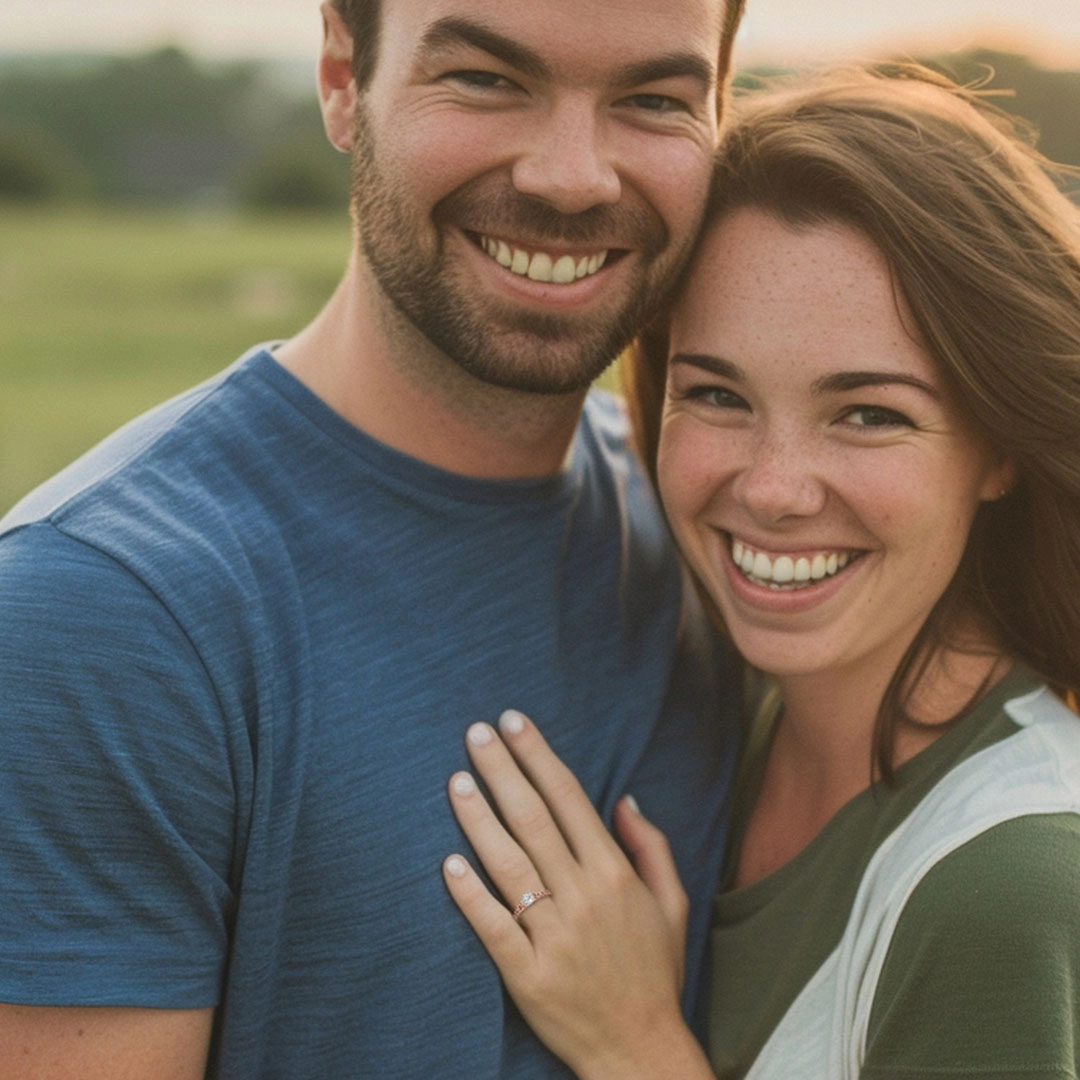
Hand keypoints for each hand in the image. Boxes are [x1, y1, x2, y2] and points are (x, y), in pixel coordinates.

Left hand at [442, 711, 712, 1079]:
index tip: (514, 722)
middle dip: (502, 771)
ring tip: (455, 781)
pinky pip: (492, 926)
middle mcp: (583, 897)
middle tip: (475, 733)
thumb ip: (649, 847)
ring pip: (509, 865)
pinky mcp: (527, 974)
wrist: (641, 1050)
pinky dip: (469, 894)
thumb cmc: (655, 971)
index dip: (539, 757)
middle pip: (534, 820)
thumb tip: (625, 798)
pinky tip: (448, 862)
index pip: (570, 800)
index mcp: (615, 875)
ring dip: (478, 819)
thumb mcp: (673, 904)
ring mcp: (554, 936)